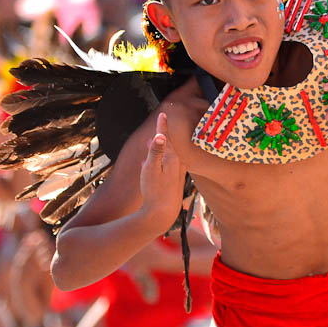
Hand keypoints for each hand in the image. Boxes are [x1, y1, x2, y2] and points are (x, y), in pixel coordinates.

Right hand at [139, 113, 185, 228]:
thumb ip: (155, 152)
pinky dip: (160, 160)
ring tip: (153, 141)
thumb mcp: (151, 169)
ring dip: (161, 148)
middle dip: (163, 135)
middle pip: (169, 145)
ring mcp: (177, 173)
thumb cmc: (154, 191)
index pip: (166, 137)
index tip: (163, 113)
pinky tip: (150, 163)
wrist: (163, 213)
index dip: (163, 125)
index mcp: (171, 158)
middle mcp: (177, 164)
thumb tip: (159, 135)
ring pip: (168, 156)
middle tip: (161, 123)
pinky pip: (167, 166)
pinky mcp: (174, 181)